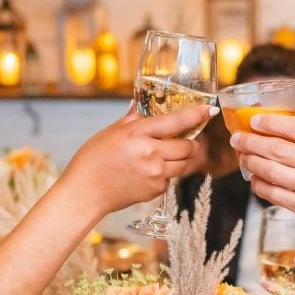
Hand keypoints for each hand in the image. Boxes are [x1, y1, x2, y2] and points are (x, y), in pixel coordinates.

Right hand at [63, 104, 214, 214]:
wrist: (85, 192)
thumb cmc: (94, 159)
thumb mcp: (112, 132)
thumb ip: (133, 118)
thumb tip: (143, 103)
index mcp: (138, 133)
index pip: (177, 121)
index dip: (197, 115)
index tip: (210, 110)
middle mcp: (151, 153)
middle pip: (188, 146)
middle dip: (190, 142)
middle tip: (182, 140)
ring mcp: (156, 173)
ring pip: (184, 164)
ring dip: (180, 159)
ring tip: (162, 156)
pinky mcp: (156, 190)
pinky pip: (171, 179)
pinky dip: (165, 174)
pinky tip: (147, 172)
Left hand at [230, 115, 294, 241]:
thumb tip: (282, 127)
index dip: (270, 123)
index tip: (253, 121)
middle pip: (278, 149)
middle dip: (251, 142)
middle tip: (237, 139)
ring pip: (272, 172)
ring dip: (252, 163)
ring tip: (243, 157)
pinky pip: (275, 196)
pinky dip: (260, 186)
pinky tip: (255, 180)